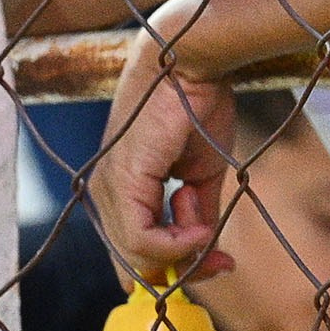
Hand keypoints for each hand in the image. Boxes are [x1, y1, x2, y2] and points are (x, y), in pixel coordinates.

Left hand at [92, 0, 240, 277]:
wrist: (190, 62)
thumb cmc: (197, 105)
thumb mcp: (202, 172)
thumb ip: (198, 211)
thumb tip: (204, 250)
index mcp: (122, 189)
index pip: (134, 250)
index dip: (174, 267)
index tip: (220, 263)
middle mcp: (107, 193)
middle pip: (135, 262)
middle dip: (183, 268)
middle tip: (222, 261)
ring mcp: (110, 189)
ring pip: (137, 255)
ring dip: (183, 247)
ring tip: (205, 215)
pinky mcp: (123, 181)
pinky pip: (141, 238)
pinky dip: (177, 241)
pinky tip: (201, 224)